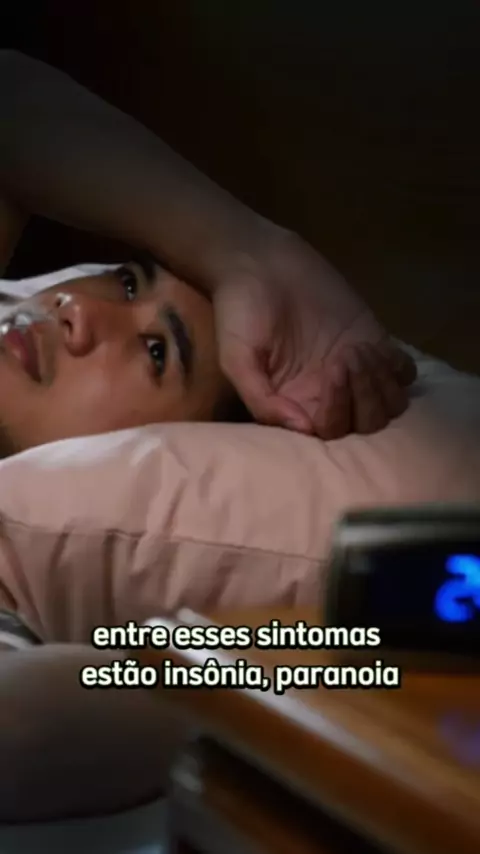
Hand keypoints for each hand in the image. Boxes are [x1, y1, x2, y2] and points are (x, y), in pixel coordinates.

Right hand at [213, 230, 415, 438]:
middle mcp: (329, 394)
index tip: (329, 374)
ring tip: (359, 350)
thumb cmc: (240, 313)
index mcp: (297, 404)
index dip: (336, 413)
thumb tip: (303, 429)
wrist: (258, 263)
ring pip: (389, 404)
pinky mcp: (373, 341)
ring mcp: (354, 369)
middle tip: (346, 358)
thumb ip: (262, 400)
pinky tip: (375, 346)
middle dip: (364, 399)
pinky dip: (397, 368)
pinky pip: (403, 372)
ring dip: (381, 384)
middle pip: (366, 424)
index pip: (330, 432)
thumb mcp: (236, 360)